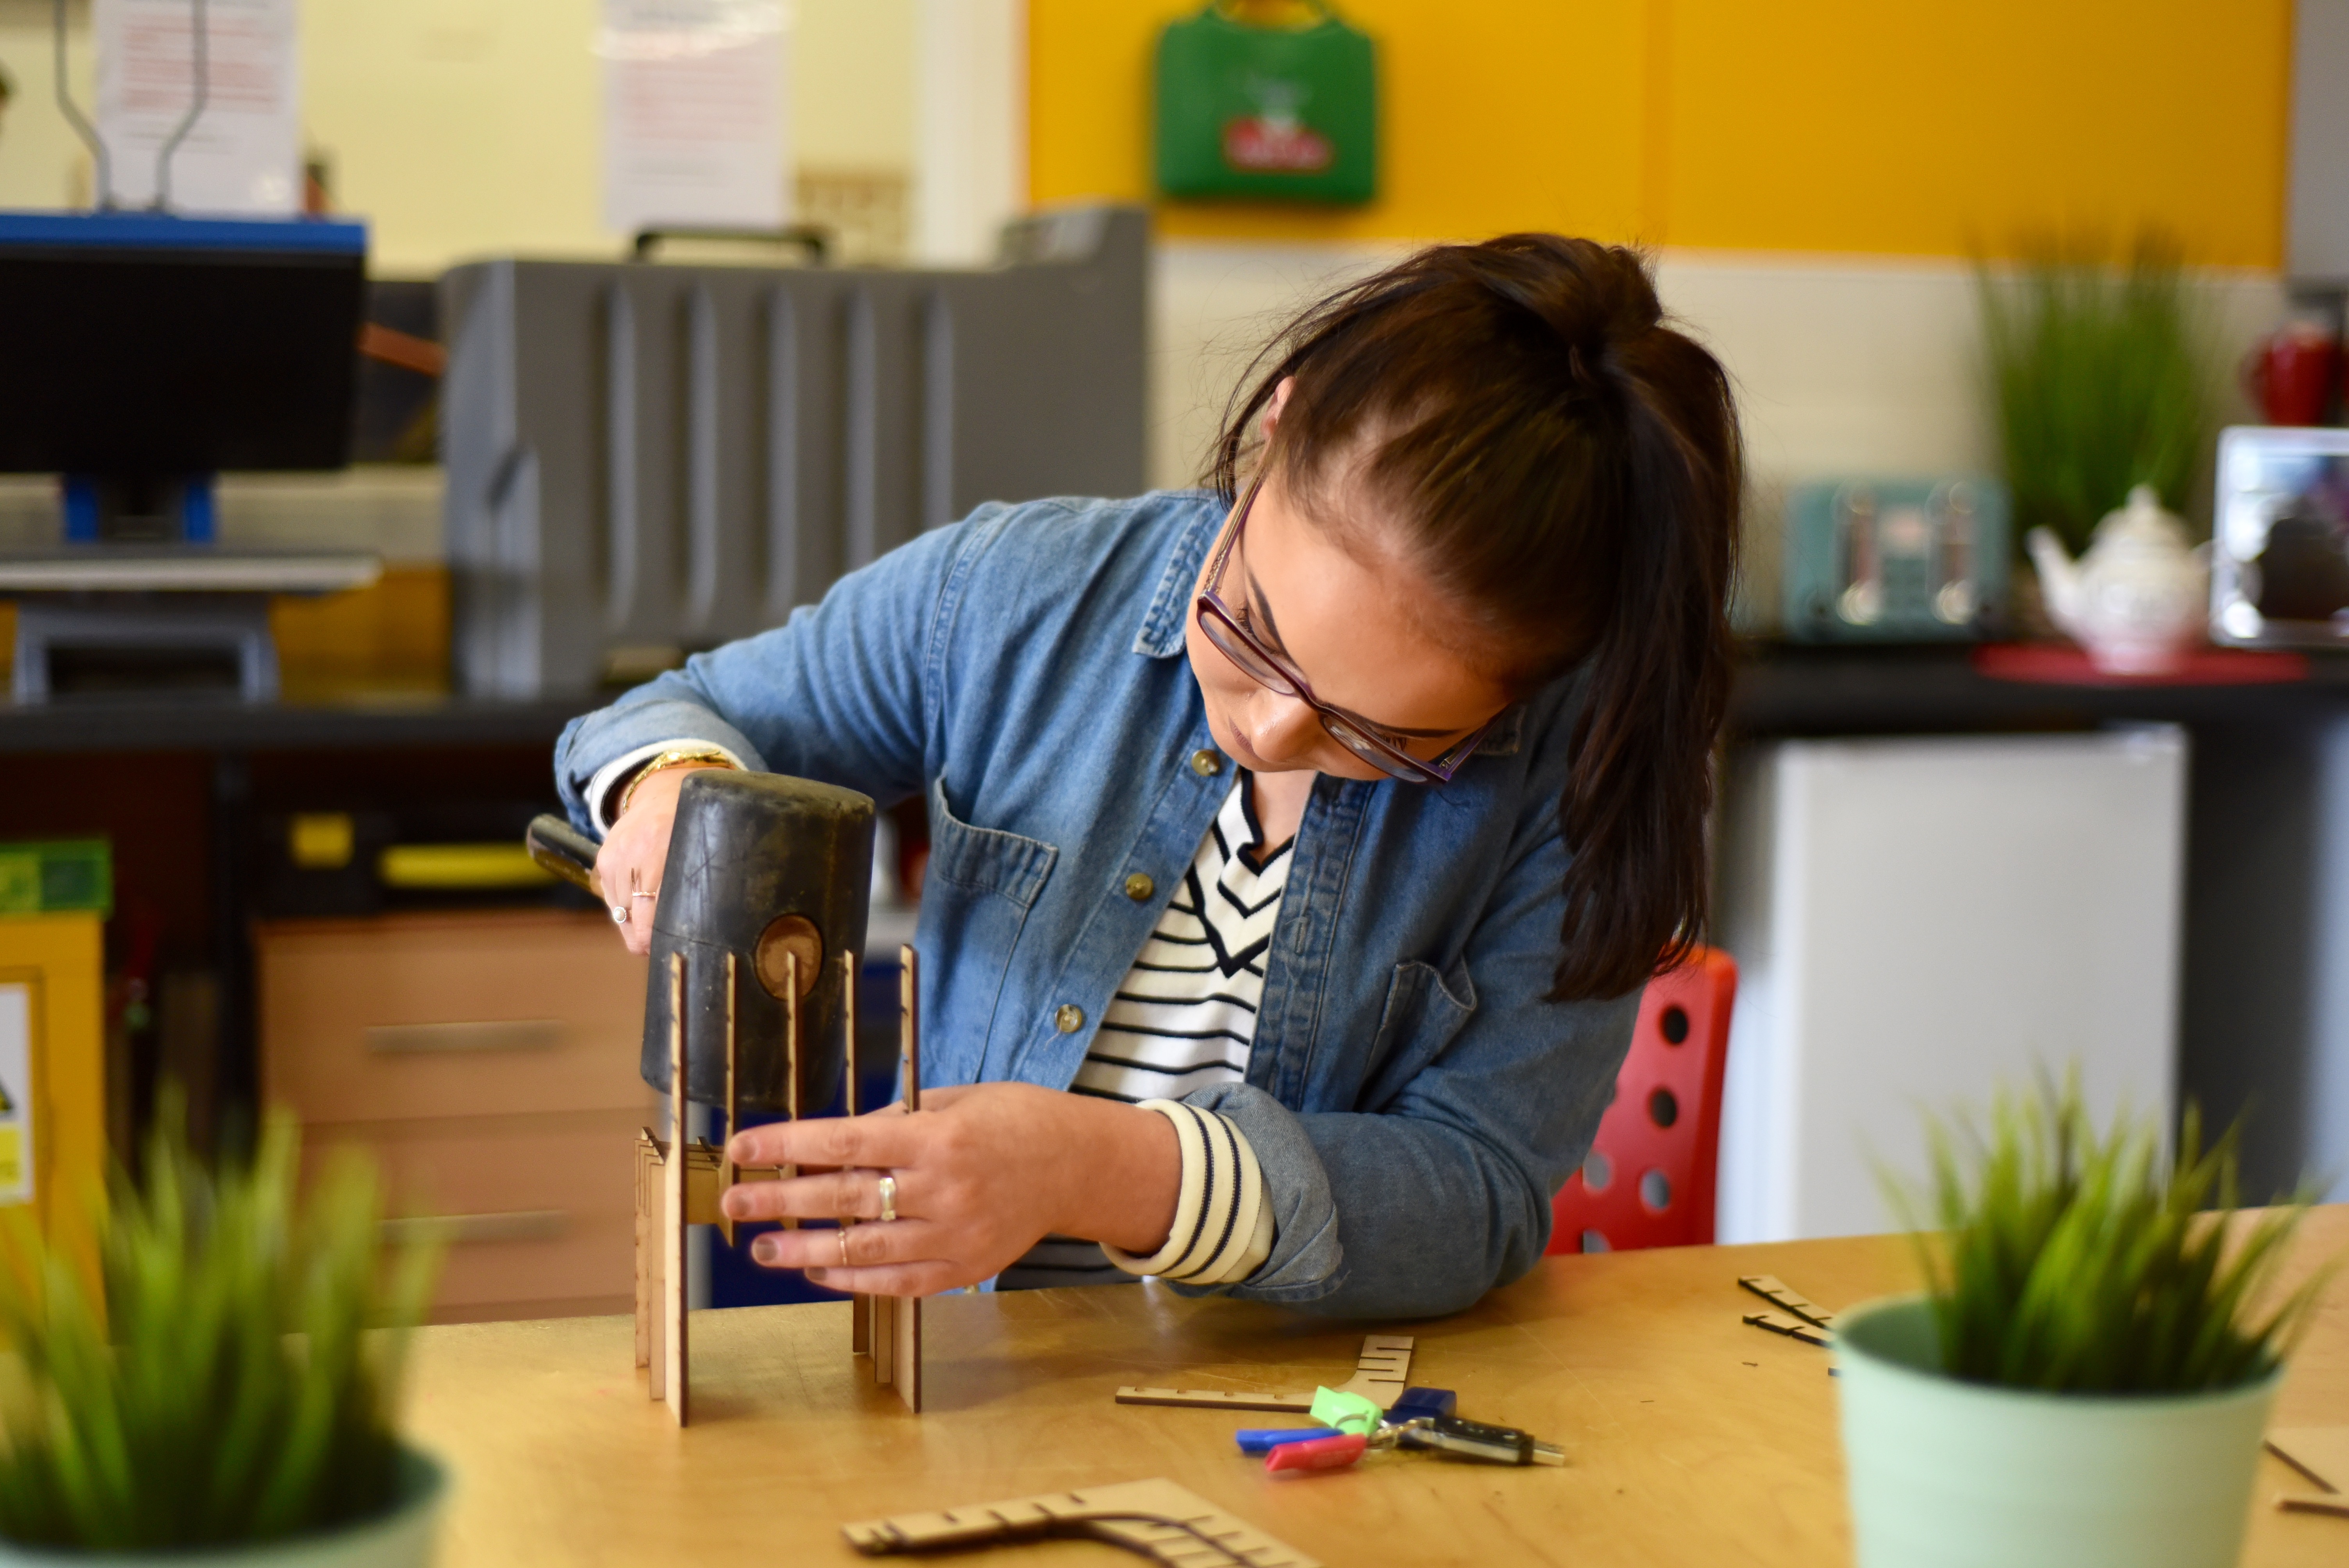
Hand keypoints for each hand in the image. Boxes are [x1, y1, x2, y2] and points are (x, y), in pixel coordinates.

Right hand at [593, 762, 729, 954]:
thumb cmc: (694, 827)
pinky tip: (642, 903)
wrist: (663, 793)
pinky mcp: (602, 860)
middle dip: (646, 936)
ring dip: (636, 923)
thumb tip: (699, 932)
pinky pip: (612, 900)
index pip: (650, 910)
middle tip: (662, 944)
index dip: (654, 938)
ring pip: (620, 912)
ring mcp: (613, 856)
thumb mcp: (704, 850)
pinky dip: (626, 908)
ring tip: (654, 922)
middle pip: (632, 917)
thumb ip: (701, 883)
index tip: (665, 950)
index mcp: (661, 846)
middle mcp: (631, 851)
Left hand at [719, 1083, 1181, 1295]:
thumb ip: (898, 1121)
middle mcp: (942, 1188)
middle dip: (780, 1201)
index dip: (787, 1146)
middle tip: (733, 1204)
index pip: (844, 1142)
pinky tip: (819, 1273)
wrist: (1079, 1165)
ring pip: (863, 1249)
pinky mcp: (965, 1267)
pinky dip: (853, 1279)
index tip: (743, 1149)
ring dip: (805, 1250)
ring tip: (763, 1248)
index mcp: (937, 1136)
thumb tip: (835, 1140)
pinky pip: (897, 1281)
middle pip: (843, 1197)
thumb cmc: (1016, 1120)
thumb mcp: (957, 1099)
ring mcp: (954, 1234)